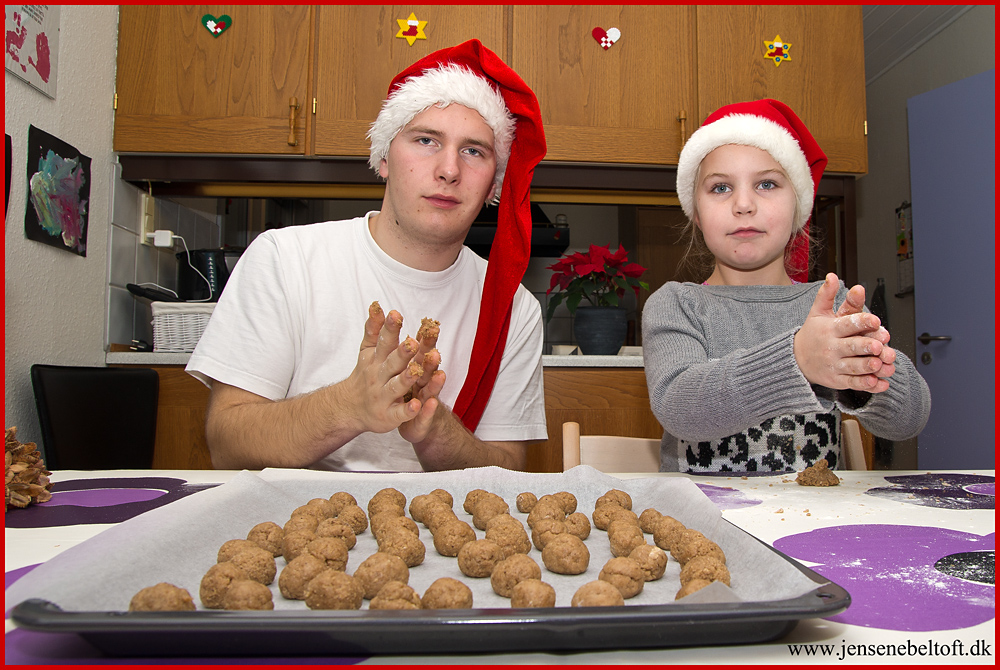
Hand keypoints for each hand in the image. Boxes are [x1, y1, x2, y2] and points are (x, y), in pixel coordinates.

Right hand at [340, 302, 439, 433]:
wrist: (349, 408)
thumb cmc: (365, 375)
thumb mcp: (367, 350)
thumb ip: (374, 328)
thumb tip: (377, 304)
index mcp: (376, 359)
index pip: (384, 341)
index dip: (390, 328)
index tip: (396, 314)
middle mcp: (379, 377)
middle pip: (392, 363)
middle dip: (402, 353)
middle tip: (413, 342)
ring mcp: (383, 396)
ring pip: (396, 386)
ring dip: (407, 378)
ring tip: (416, 370)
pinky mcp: (389, 416)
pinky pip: (399, 413)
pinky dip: (408, 410)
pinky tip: (418, 405)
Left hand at [398, 319, 446, 443]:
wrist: (409, 421)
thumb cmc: (401, 388)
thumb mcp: (396, 365)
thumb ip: (390, 339)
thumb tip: (376, 309)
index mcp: (415, 365)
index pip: (422, 349)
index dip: (426, 339)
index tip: (429, 325)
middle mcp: (423, 380)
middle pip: (428, 365)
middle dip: (430, 355)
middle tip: (433, 342)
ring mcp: (423, 400)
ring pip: (430, 388)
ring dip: (435, 382)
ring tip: (441, 374)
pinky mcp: (420, 418)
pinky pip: (425, 414)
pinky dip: (428, 409)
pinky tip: (432, 404)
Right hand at [794, 274, 895, 391]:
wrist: (795, 360)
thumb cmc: (813, 334)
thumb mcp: (818, 313)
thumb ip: (827, 295)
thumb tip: (833, 276)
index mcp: (830, 330)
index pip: (847, 324)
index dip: (862, 321)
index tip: (875, 320)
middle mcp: (832, 348)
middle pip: (851, 347)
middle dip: (865, 346)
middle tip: (879, 345)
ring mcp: (834, 365)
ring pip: (853, 367)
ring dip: (867, 366)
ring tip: (879, 364)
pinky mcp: (837, 380)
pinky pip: (853, 383)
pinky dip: (866, 384)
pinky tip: (878, 383)